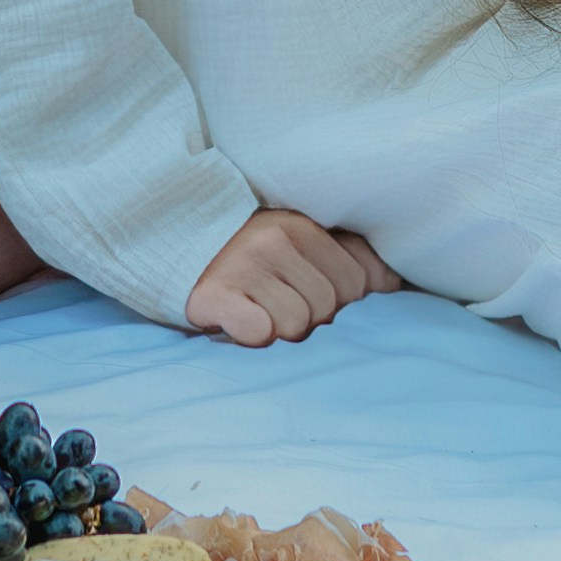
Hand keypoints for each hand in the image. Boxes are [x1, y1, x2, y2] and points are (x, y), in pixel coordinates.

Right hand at [184, 208, 396, 346]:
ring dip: (280, 331)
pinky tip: (239, 324)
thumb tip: (390, 283)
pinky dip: (252, 335)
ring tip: (257, 314)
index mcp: (302, 225)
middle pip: (330, 306)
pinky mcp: (214, 294)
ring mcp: (243, 264)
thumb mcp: (297, 244)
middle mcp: (275, 238)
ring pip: (297, 324)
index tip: (311, 297)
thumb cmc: (245, 257)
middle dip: (312, 319)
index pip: (360, 281)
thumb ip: (347, 257)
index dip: (343, 302)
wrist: (169, 244)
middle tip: (278, 308)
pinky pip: (260, 332)